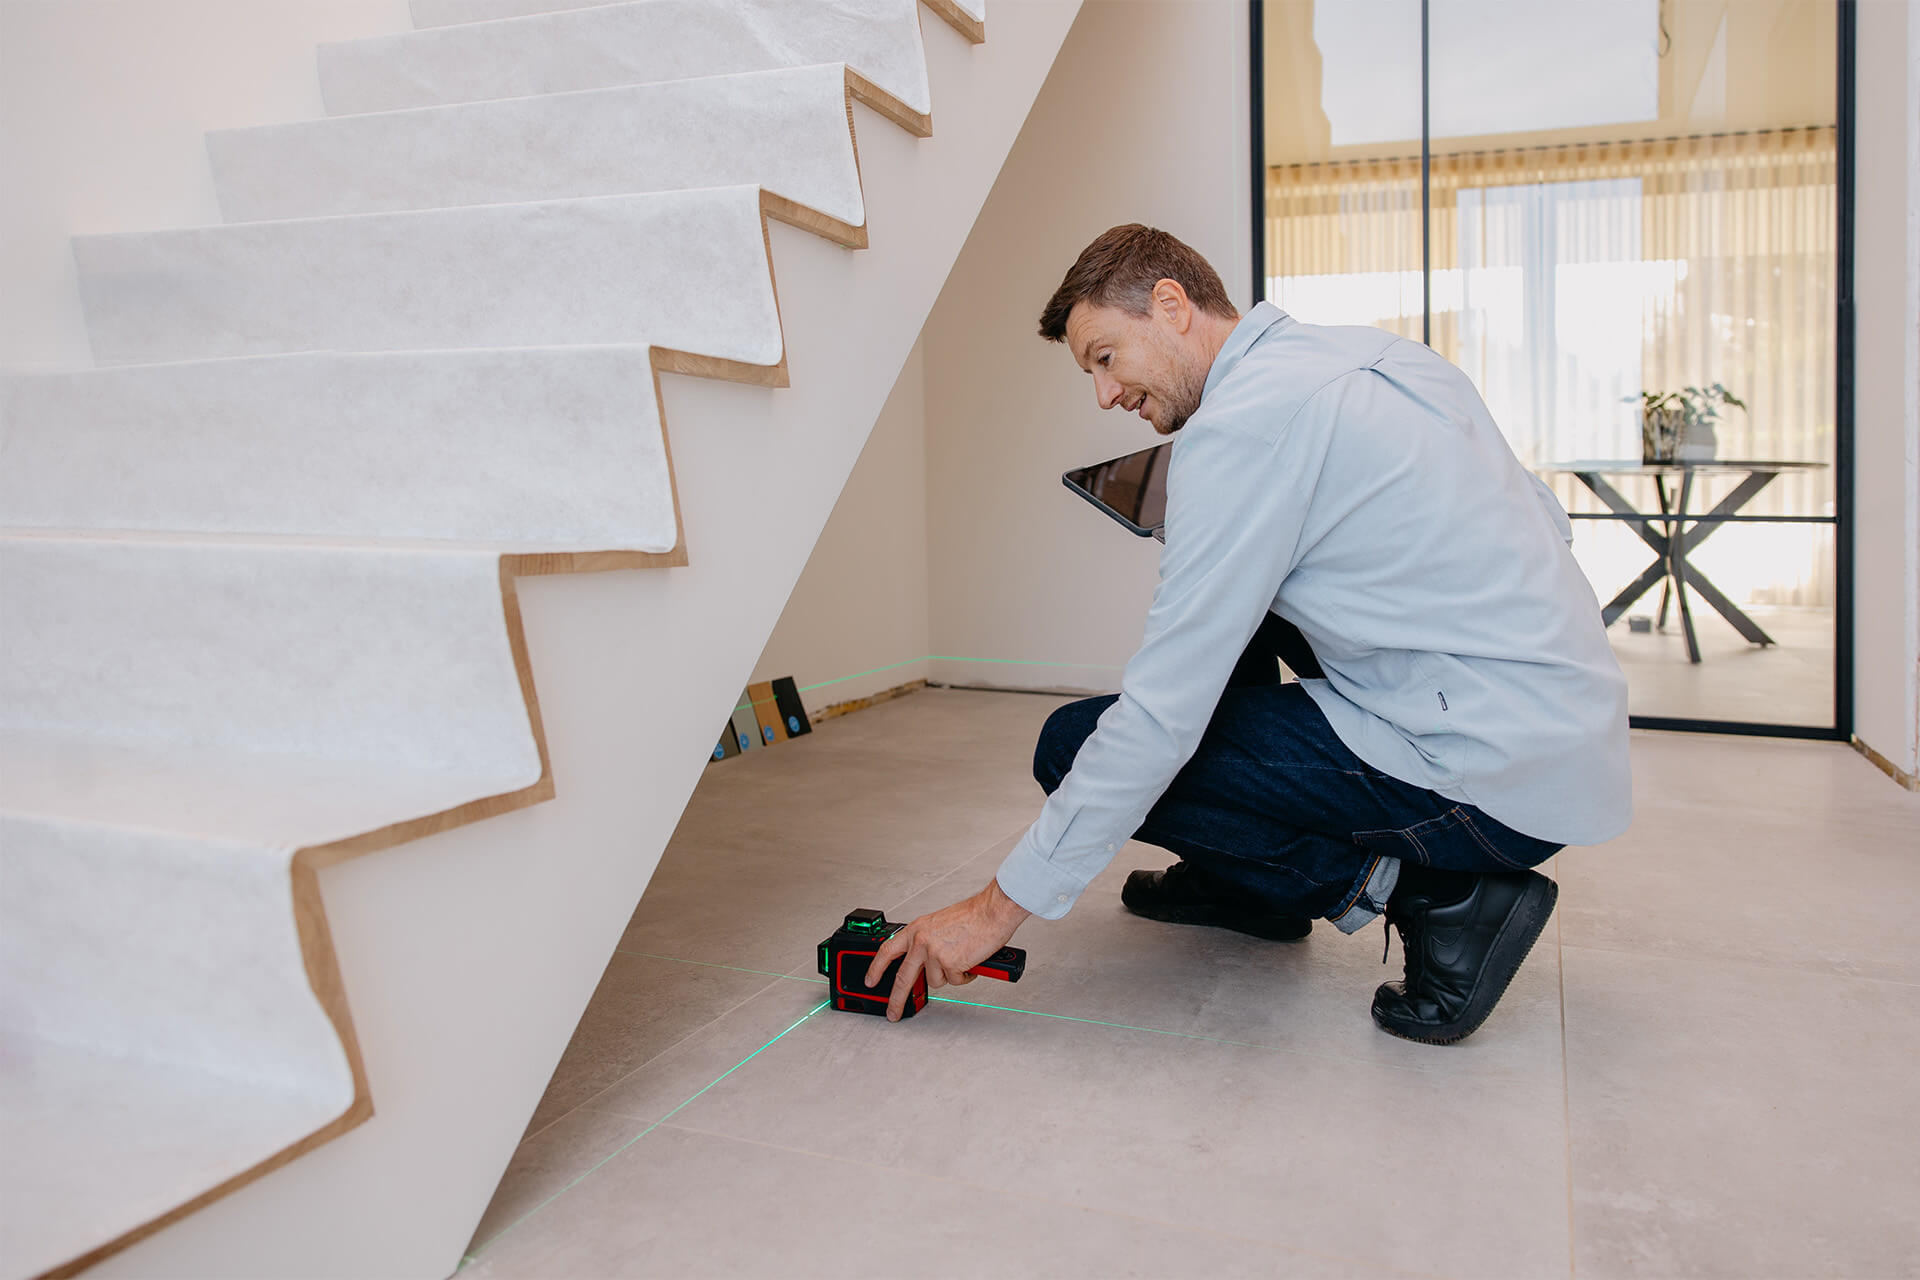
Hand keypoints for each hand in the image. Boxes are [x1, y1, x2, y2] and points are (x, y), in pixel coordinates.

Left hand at [864, 878, 1029, 1020]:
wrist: (992, 911)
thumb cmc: (972, 916)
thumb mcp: (938, 924)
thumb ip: (926, 942)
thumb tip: (922, 963)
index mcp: (916, 929)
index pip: (887, 951)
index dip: (876, 968)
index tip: (871, 980)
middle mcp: (921, 941)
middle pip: (903, 978)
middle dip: (896, 1000)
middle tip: (893, 1012)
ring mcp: (934, 953)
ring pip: (936, 981)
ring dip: (949, 976)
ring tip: (961, 959)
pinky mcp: (950, 964)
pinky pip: (955, 981)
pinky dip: (965, 975)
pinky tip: (970, 961)